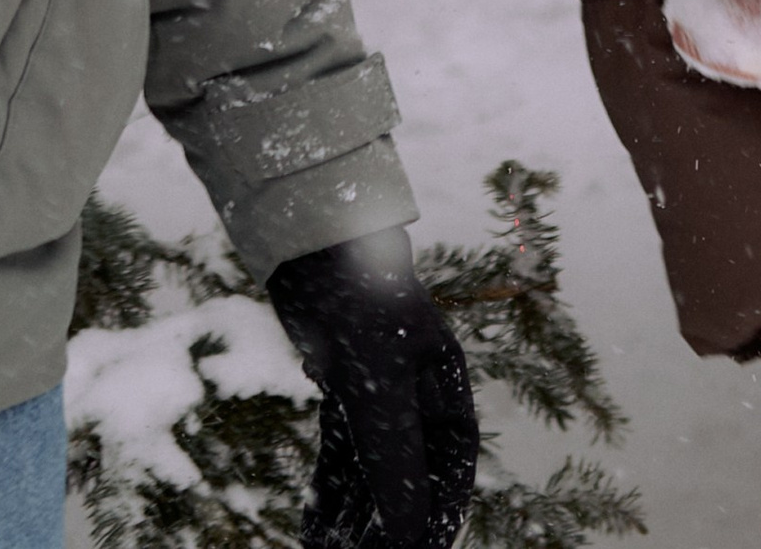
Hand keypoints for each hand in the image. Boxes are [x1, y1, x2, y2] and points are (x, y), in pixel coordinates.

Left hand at [268, 233, 478, 548]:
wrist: (309, 242)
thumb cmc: (358, 297)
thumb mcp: (378, 382)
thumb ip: (394, 456)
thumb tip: (407, 534)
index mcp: (445, 384)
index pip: (452, 468)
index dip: (438, 516)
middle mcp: (417, 392)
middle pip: (410, 475)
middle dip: (389, 525)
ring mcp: (379, 392)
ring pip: (371, 470)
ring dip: (355, 516)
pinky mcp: (343, 389)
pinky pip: (342, 454)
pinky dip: (331, 490)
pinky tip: (315, 525)